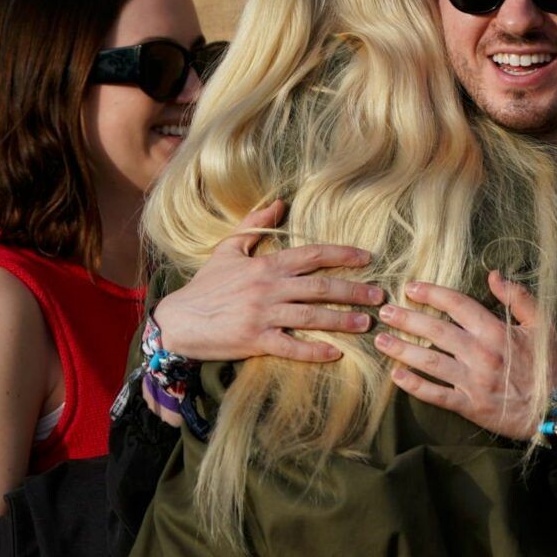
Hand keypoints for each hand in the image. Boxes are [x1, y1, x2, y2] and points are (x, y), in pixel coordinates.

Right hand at [152, 201, 384, 361]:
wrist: (177, 321)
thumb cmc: (206, 286)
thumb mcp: (228, 250)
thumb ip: (255, 226)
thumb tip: (278, 202)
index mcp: (266, 265)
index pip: (312, 255)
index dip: (342, 255)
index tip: (366, 258)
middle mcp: (269, 288)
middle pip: (320, 287)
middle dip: (354, 291)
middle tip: (379, 297)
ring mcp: (263, 315)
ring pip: (311, 316)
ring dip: (342, 320)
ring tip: (366, 323)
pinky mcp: (256, 341)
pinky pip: (291, 346)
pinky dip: (314, 351)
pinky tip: (335, 353)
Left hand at [374, 270, 556, 439]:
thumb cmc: (551, 365)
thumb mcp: (543, 324)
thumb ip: (518, 297)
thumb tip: (494, 274)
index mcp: (496, 331)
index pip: (457, 305)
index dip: (432, 294)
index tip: (411, 287)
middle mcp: (480, 354)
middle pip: (435, 331)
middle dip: (407, 319)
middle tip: (385, 311)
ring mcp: (472, 381)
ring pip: (429, 362)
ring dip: (402, 349)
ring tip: (380, 340)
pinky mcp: (469, 406)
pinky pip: (435, 394)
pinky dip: (414, 385)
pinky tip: (396, 376)